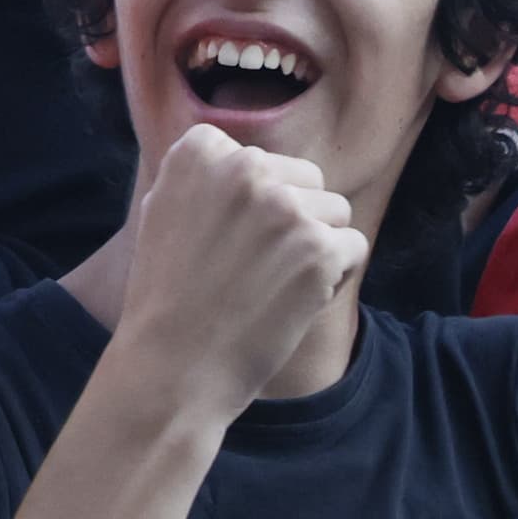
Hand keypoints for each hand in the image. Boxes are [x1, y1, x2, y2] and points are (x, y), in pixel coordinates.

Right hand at [105, 126, 366, 418]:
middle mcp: (243, 167)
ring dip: (316, 247)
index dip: (253, 204)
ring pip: (335, 211)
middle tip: (252, 267)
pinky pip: (354, 247)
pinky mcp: (319, 249)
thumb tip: (252, 159)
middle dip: (292, 219)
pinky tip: (294, 301)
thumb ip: (206, 176)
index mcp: (200, 152)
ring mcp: (284, 208)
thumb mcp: (163, 211)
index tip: (223, 240)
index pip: (262, 158)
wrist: (173, 366)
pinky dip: (334, 277)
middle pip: (306, 179)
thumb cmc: (167, 297)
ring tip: (272, 284)